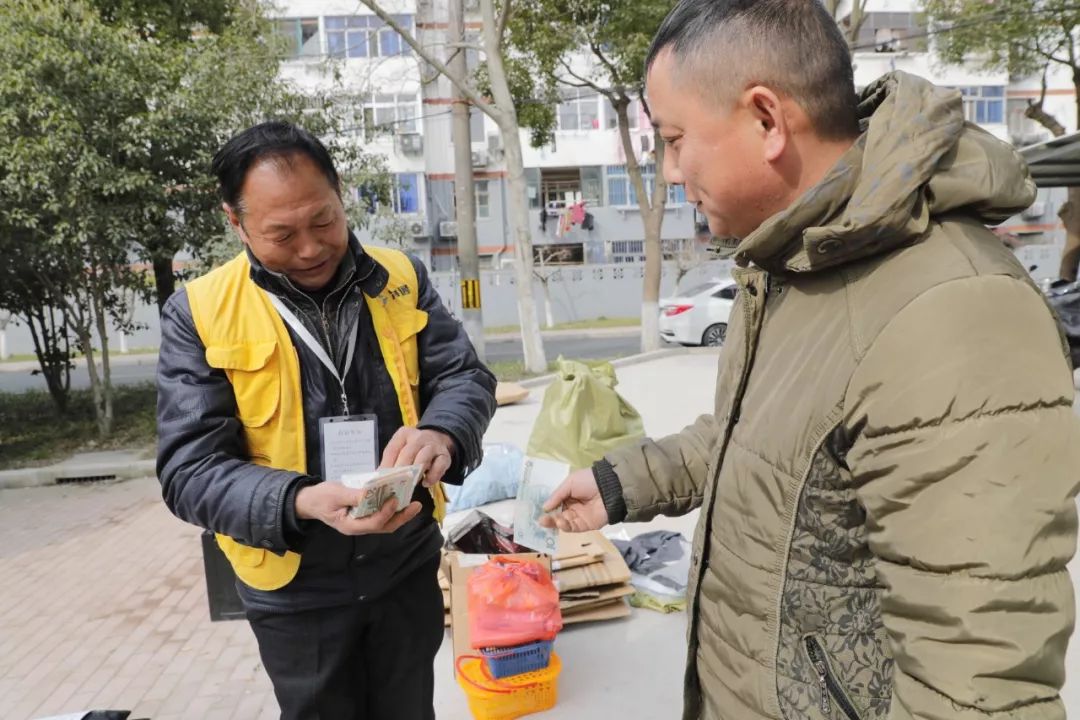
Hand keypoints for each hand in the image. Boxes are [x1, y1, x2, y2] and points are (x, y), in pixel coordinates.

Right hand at [296, 481, 421, 534]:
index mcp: (351, 525)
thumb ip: (353, 495)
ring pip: (386, 523)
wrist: (310, 501)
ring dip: (400, 514)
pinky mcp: (365, 515)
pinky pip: (381, 515)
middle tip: (416, 505)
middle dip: (402, 517)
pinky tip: (400, 499)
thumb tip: (371, 493)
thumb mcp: (335, 494)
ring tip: (413, 504)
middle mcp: (359, 527)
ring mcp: (362, 523)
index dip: (386, 512)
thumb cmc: (321, 497)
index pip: (374, 523)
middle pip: (385, 527)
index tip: (393, 499)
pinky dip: (392, 508)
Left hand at [380, 427, 454, 487]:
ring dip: (416, 472)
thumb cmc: (413, 448)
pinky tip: (426, 483)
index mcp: (403, 434)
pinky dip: (433, 476)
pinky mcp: (445, 455)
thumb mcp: (400, 449)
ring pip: (424, 457)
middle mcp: (419, 437)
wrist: (437, 439)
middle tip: (394, 484)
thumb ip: (390, 461)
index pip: (392, 449)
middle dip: (400, 469)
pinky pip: (439, 465)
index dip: (386, 465)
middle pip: (408, 452)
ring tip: (409, 485)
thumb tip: (377, 478)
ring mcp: (433, 445)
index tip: (380, 479)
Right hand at [539, 468, 608, 531]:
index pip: (554, 504)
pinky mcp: (585, 525)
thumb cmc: (588, 481)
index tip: (537, 511)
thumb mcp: (570, 483)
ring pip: (563, 523)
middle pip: (556, 515)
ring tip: (551, 520)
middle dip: (548, 518)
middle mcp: (571, 508)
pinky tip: (560, 522)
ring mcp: (578, 517)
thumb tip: (544, 507)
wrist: (609, 487)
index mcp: (567, 496)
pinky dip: (565, 526)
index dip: (546, 508)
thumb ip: (557, 495)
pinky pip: (573, 528)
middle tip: (540, 520)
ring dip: (555, 523)